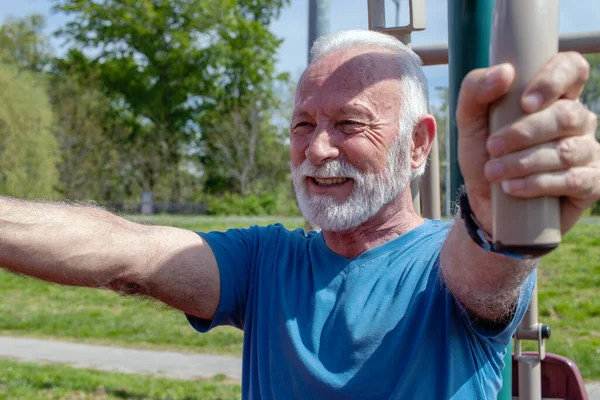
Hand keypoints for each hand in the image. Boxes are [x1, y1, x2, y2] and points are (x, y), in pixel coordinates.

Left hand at [457, 52, 599, 234]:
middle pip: (566, 114)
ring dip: (523, 162)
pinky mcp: (591, 184)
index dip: (554, 80)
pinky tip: (513, 188)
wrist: (485, 204)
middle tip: (491, 148)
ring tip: (494, 172)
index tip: (524, 102)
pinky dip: (538, 184)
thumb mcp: (469, 122)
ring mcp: (587, 152)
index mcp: (553, 97)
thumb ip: (476, 90)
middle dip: (522, 133)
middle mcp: (577, 121)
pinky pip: (575, 180)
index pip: (572, 68)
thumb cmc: (484, 156)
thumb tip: (505, 72)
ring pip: (566, 150)